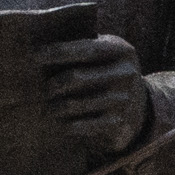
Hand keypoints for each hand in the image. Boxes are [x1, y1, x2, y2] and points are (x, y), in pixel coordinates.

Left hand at [39, 32, 152, 157]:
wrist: (139, 108)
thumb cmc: (108, 73)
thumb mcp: (106, 55)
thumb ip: (83, 48)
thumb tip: (40, 50)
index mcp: (122, 51)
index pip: (87, 49)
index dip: (58, 52)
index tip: (35, 55)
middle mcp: (126, 74)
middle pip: (75, 78)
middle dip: (51, 84)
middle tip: (43, 90)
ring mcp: (123, 100)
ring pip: (72, 104)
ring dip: (53, 107)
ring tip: (48, 108)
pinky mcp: (117, 123)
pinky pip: (78, 126)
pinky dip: (64, 124)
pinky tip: (61, 122)